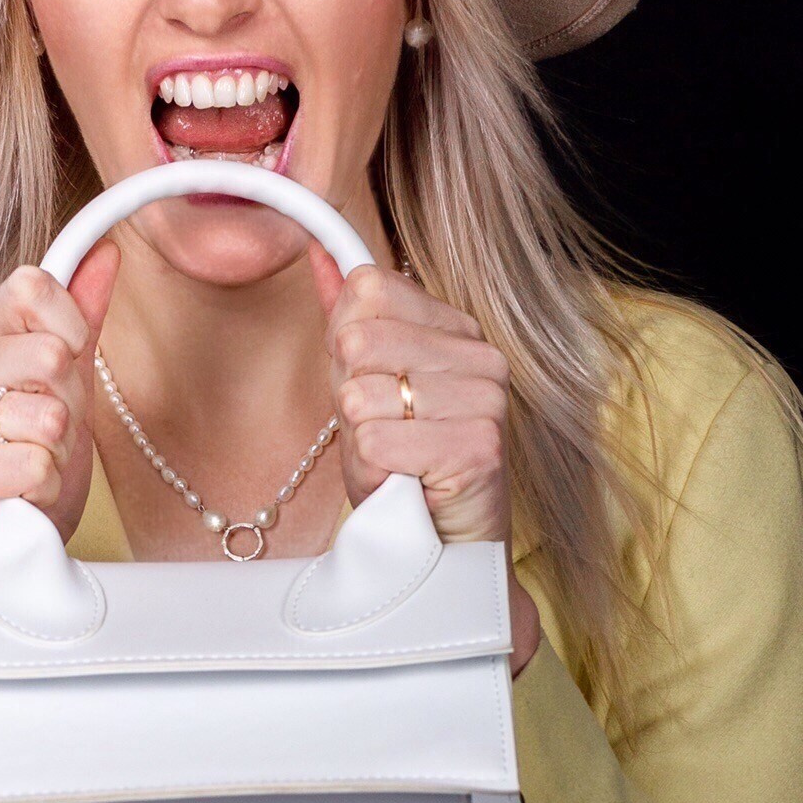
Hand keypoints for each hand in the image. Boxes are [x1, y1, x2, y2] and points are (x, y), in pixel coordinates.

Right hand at [0, 240, 120, 567]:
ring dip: (52, 459)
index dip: (72, 336)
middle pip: (48, 355)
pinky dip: (38, 491)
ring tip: (23, 477)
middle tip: (41, 445)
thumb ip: (80, 323)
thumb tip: (106, 254)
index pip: (35, 289)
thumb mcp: (64, 394)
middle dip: (66, 412)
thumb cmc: (19, 481)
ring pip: (45, 417)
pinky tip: (12, 500)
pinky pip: (30, 463)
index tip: (63, 383)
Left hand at [306, 249, 541, 670]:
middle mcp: (483, 356)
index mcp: (459, 329)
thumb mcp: (366, 385)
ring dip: (362, 443)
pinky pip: (376, 442)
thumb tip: (316, 248)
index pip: (367, 289)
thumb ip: (348, 316)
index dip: (345, 350)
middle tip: (384, 436)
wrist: (441, 554)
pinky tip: (404, 486)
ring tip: (395, 465)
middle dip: (351, 398)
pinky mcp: (477, 447)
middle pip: (358, 340)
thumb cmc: (405, 471)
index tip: (372, 393)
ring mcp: (486, 400)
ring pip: (362, 396)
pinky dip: (373, 473)